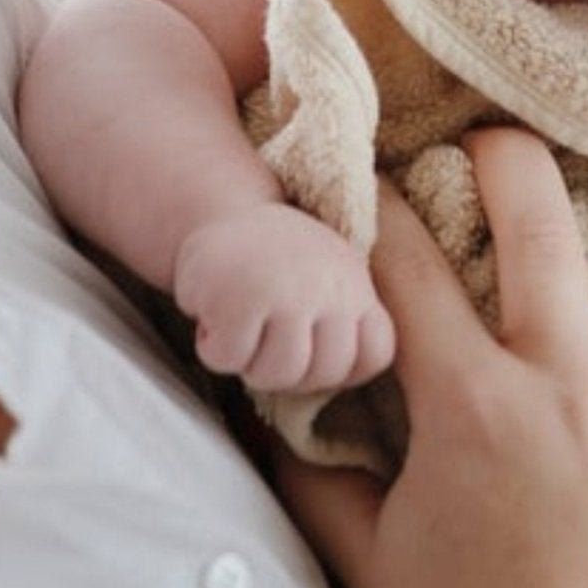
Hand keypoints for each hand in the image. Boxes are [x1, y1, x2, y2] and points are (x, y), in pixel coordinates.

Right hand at [173, 204, 394, 393]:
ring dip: (248, 362)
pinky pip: (230, 358)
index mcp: (356, 285)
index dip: (341, 369)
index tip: (308, 347)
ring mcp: (288, 291)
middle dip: (287, 370)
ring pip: (276, 374)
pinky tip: (214, 314)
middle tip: (262, 336)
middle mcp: (331, 286)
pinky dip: (213, 347)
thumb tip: (341, 380)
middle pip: (323, 374)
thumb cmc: (271, 259)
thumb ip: (342, 323)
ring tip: (241, 325)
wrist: (218, 208)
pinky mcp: (239, 297)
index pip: (374, 354)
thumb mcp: (326, 277)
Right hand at [276, 128, 587, 587]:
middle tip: (496, 132)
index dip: (379, 208)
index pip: (410, 271)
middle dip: (507, 159)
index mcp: (468, 409)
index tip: (369, 170)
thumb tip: (280, 411)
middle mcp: (564, 390)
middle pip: (539, 228)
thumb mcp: (368, 562)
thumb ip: (318, 474)